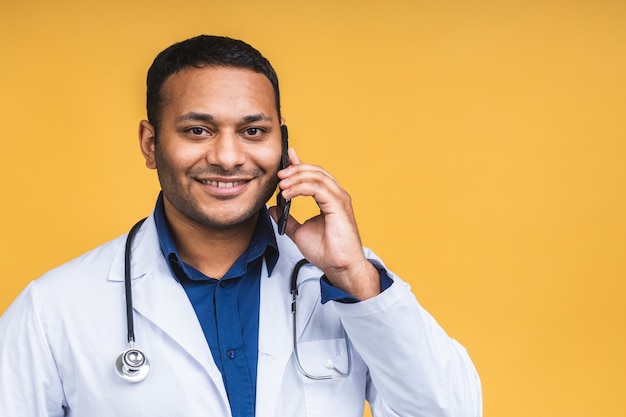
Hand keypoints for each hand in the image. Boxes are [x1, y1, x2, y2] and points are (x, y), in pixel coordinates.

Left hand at [269, 148, 379, 299]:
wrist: (339, 267)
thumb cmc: (327, 252)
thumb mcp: (299, 232)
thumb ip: (287, 219)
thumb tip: (273, 209)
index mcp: (330, 199)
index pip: (314, 175)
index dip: (300, 165)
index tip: (286, 159)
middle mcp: (336, 196)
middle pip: (316, 172)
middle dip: (296, 170)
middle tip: (279, 174)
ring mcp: (339, 199)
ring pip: (317, 177)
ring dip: (296, 177)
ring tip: (281, 184)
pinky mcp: (339, 206)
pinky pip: (318, 189)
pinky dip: (301, 188)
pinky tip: (288, 193)